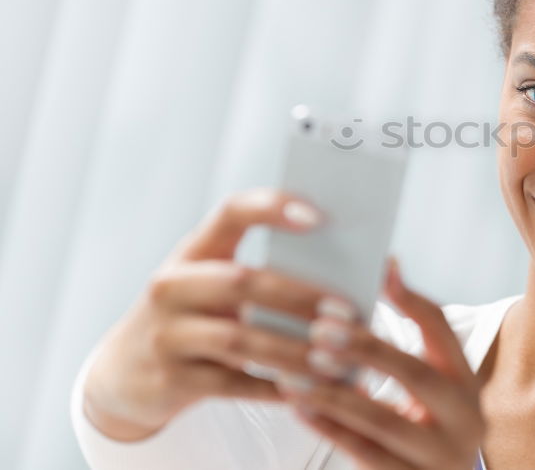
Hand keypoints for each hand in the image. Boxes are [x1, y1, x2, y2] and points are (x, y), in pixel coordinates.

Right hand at [82, 187, 351, 440]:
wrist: (124, 372)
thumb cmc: (194, 315)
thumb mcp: (211, 282)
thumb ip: (260, 271)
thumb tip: (343, 272)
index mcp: (192, 251)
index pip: (230, 213)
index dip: (271, 208)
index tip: (318, 216)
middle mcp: (172, 286)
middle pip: (242, 282)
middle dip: (300, 298)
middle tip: (347, 312)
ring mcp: (167, 334)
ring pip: (241, 341)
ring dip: (295, 351)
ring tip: (339, 360)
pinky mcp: (171, 381)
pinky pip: (234, 386)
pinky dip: (277, 388)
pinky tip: (312, 391)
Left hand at [276, 257, 485, 469]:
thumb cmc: (426, 429)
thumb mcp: (429, 388)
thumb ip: (405, 345)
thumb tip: (382, 271)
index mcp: (467, 384)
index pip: (443, 331)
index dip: (411, 300)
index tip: (378, 271)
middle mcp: (464, 419)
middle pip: (417, 375)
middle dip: (367, 349)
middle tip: (321, 329)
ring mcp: (440, 459)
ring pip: (383, 422)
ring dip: (335, 392)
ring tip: (298, 369)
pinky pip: (364, 455)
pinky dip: (329, 428)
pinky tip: (300, 406)